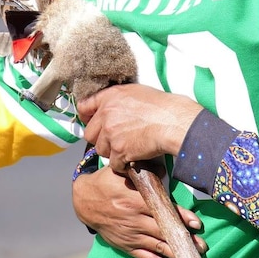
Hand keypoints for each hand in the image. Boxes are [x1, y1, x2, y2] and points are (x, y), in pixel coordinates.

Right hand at [73, 166, 206, 257]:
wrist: (84, 201)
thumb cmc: (108, 182)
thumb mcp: (122, 171)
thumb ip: (144, 171)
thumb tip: (164, 169)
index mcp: (135, 199)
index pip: (162, 209)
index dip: (180, 216)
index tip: (196, 223)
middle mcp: (134, 218)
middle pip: (163, 230)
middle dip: (184, 238)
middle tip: (202, 245)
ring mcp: (130, 233)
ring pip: (157, 245)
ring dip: (176, 252)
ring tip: (192, 256)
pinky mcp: (125, 244)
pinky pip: (144, 256)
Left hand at [77, 84, 202, 172]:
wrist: (174, 122)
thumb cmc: (162, 106)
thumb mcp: (136, 92)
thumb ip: (118, 99)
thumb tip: (112, 109)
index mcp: (110, 97)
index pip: (84, 107)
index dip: (87, 117)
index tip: (91, 122)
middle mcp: (106, 114)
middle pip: (90, 134)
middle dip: (101, 139)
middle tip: (115, 140)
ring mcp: (111, 134)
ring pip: (101, 150)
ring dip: (113, 152)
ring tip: (129, 149)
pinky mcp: (119, 151)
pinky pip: (114, 164)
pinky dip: (124, 165)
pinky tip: (135, 159)